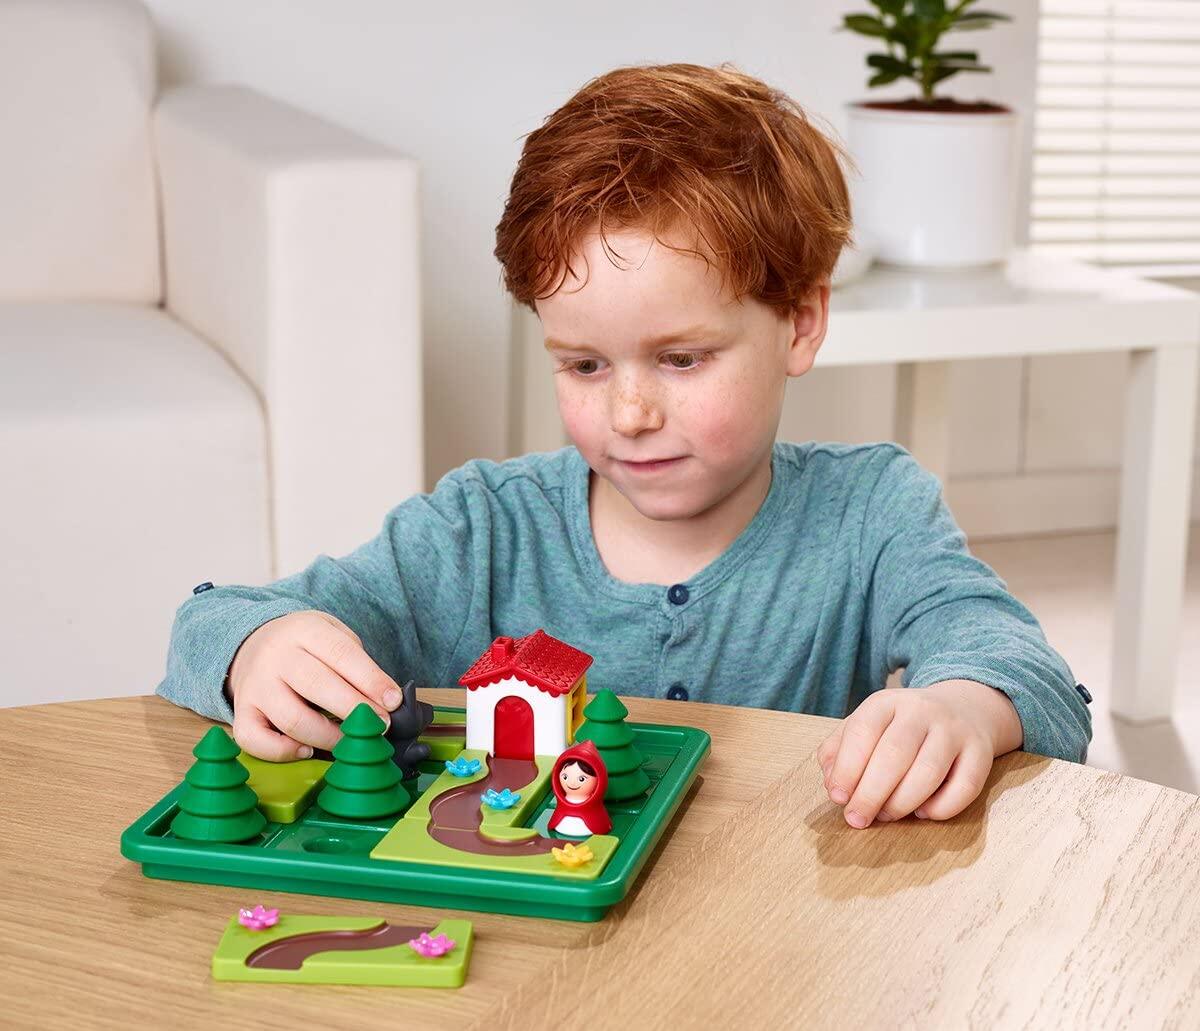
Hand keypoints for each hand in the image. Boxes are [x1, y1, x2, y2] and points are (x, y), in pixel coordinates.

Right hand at [227, 610, 401, 760]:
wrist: (254, 643)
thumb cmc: (306, 645)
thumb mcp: (332, 634)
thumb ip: (356, 661)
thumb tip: (386, 699)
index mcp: (305, 631)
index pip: (341, 653)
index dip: (370, 679)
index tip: (393, 701)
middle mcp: (276, 657)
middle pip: (317, 685)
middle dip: (355, 709)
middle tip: (381, 726)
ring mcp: (256, 686)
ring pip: (291, 718)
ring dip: (327, 736)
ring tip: (351, 741)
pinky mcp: (241, 712)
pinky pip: (254, 739)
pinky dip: (282, 751)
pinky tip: (306, 751)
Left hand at [815, 680, 1020, 828]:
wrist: (963, 708)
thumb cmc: (900, 728)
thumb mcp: (867, 725)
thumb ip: (839, 750)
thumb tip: (833, 785)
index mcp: (886, 702)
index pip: (862, 731)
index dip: (847, 768)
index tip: (838, 798)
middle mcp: (922, 710)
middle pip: (894, 754)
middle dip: (870, 793)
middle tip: (857, 819)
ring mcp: (954, 730)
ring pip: (928, 772)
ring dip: (902, 802)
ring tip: (886, 816)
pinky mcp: (981, 753)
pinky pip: (964, 787)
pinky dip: (941, 808)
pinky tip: (923, 813)